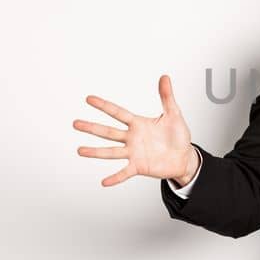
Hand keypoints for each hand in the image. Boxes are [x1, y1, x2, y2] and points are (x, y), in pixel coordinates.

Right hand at [74, 74, 199, 187]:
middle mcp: (132, 138)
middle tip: (75, 123)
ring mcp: (134, 153)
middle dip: (92, 127)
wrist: (184, 157)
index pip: (117, 112)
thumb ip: (167, 96)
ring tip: (80, 150)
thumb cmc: (178, 136)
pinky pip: (124, 173)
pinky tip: (104, 182)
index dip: (104, 105)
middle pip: (108, 132)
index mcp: (138, 124)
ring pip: (111, 152)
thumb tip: (164, 77)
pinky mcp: (139, 167)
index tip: (88, 99)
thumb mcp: (174, 114)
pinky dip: (115, 178)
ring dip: (96, 152)